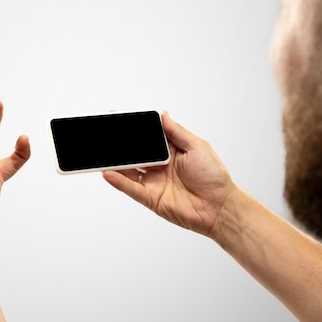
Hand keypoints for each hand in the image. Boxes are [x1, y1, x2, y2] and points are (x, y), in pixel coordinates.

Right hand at [103, 112, 234, 238]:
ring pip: (128, 170)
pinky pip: (131, 188)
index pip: (147, 138)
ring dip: (114, 162)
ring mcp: (154, 182)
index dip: (134, 129)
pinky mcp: (151, 198)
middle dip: (120, 145)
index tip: (119, 119)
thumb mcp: (197, 146)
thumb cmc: (214, 177)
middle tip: (104, 135)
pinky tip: (108, 172)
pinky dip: (118, 181)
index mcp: (171, 151)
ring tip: (101, 153)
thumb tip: (163, 114)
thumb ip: (177, 132)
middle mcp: (159, 166)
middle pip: (135, 153)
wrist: (220, 207)